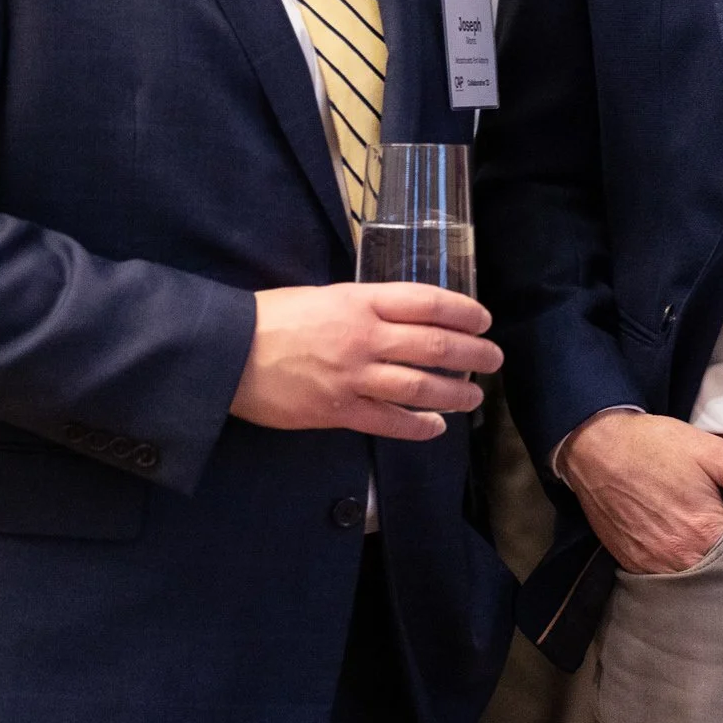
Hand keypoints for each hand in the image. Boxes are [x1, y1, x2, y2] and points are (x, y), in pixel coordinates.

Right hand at [231, 283, 501, 438]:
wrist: (228, 352)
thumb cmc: (271, 317)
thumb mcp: (323, 295)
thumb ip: (362, 306)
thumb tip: (398, 316)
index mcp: (360, 300)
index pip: (426, 302)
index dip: (462, 312)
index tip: (483, 320)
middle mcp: (364, 336)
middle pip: (434, 344)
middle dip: (472, 353)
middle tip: (493, 358)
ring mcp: (353, 376)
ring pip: (420, 386)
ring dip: (455, 392)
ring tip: (475, 395)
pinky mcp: (339, 410)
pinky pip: (390, 421)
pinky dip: (418, 426)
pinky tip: (436, 427)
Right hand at [561, 410, 722, 574]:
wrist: (597, 446)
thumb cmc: (655, 446)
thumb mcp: (710, 454)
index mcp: (703, 531)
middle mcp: (677, 557)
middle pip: (720, 576)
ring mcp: (651, 564)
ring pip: (691, 583)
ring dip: (705, 572)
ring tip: (714, 551)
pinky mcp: (631, 562)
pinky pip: (663, 579)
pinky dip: (677, 570)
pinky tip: (684, 552)